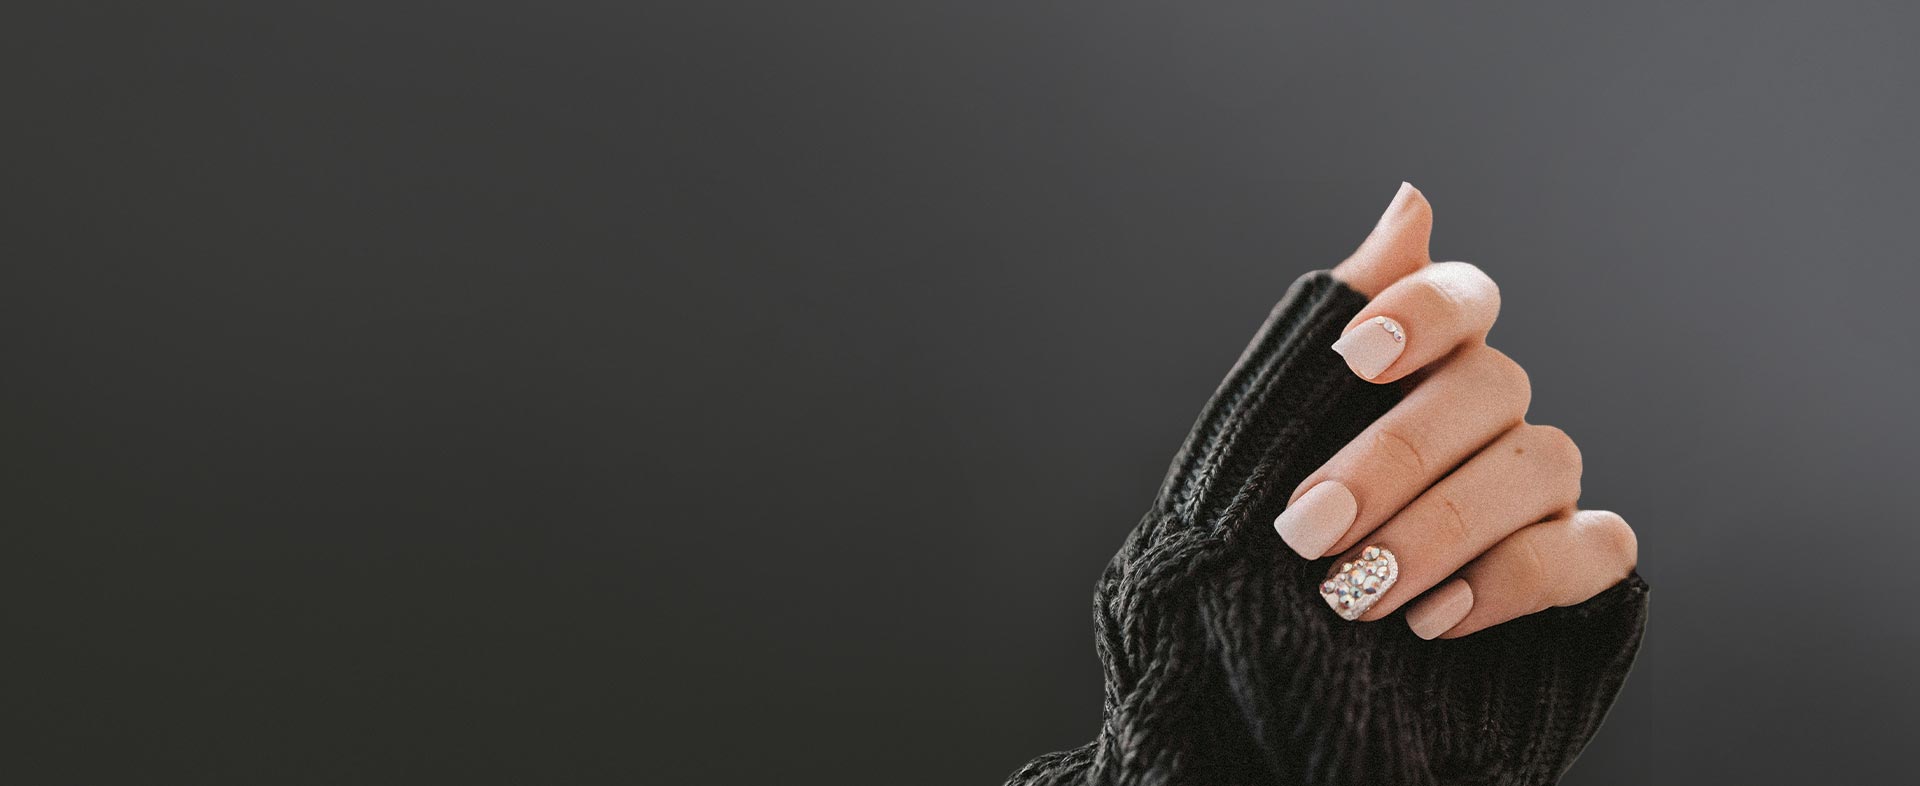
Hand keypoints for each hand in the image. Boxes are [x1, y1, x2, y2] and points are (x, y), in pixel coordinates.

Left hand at [1274, 183, 1638, 639]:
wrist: (1265, 648)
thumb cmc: (1268, 524)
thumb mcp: (1267, 425)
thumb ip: (1334, 320)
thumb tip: (1413, 199)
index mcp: (1421, 361)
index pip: (1462, 297)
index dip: (1423, 312)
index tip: (1354, 355)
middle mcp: (1492, 409)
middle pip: (1490, 388)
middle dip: (1393, 461)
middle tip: (1307, 529)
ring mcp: (1542, 482)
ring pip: (1541, 465)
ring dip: (1441, 532)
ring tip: (1353, 593)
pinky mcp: (1577, 560)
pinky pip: (1595, 548)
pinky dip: (1517, 581)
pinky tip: (1435, 618)